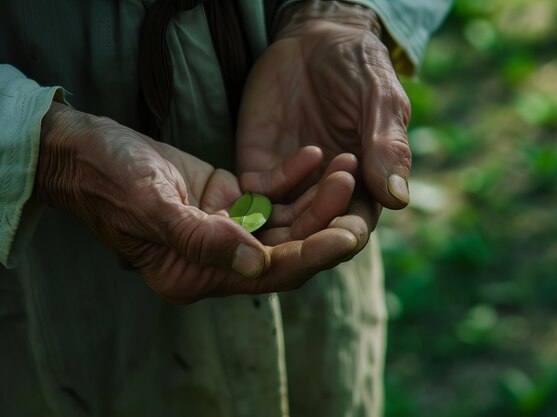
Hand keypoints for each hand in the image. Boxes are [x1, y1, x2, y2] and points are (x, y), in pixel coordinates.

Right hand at [37, 103, 357, 301]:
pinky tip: (314, 156)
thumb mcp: (151, 206)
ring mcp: (225, 228)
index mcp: (196, 274)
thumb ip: (201, 239)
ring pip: (284, 221)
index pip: (267, 274)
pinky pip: (269, 194)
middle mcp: (217, 258)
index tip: (349, 237)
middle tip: (355, 192)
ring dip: (316, 196)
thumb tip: (256, 265)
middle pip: (285, 248)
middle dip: (324, 221)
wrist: (87, 151)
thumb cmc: (109, 179)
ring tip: (345, 166)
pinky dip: (292, 177)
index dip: (310, 257)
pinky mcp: (228, 200)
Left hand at [237, 1, 410, 252]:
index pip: (354, 224)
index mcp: (361, 186)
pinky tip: (311, 151)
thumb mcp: (380, 100)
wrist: (313, 38)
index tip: (353, 232)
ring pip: (284, 220)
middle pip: (315, 231)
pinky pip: (259, 193)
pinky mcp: (257, 166)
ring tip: (325, 164)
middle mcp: (321, 192)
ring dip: (298, 208)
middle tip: (339, 191)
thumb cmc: (358, 68)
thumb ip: (387, 146)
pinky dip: (279, 182)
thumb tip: (398, 198)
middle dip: (324, 221)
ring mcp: (287, 182)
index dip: (352, 232)